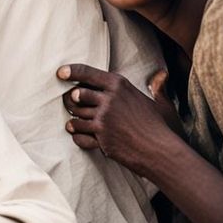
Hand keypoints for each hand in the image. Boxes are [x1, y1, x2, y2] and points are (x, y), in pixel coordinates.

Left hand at [58, 63, 180, 178]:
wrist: (160, 151)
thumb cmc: (162, 127)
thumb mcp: (161, 103)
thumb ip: (157, 87)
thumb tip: (161, 74)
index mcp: (119, 85)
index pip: (88, 73)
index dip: (71, 72)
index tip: (61, 73)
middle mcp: (108, 100)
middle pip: (77, 95)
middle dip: (71, 100)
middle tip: (70, 103)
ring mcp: (102, 119)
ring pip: (75, 117)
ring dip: (73, 120)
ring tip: (73, 122)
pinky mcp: (100, 138)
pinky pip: (79, 135)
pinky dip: (77, 136)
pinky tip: (79, 135)